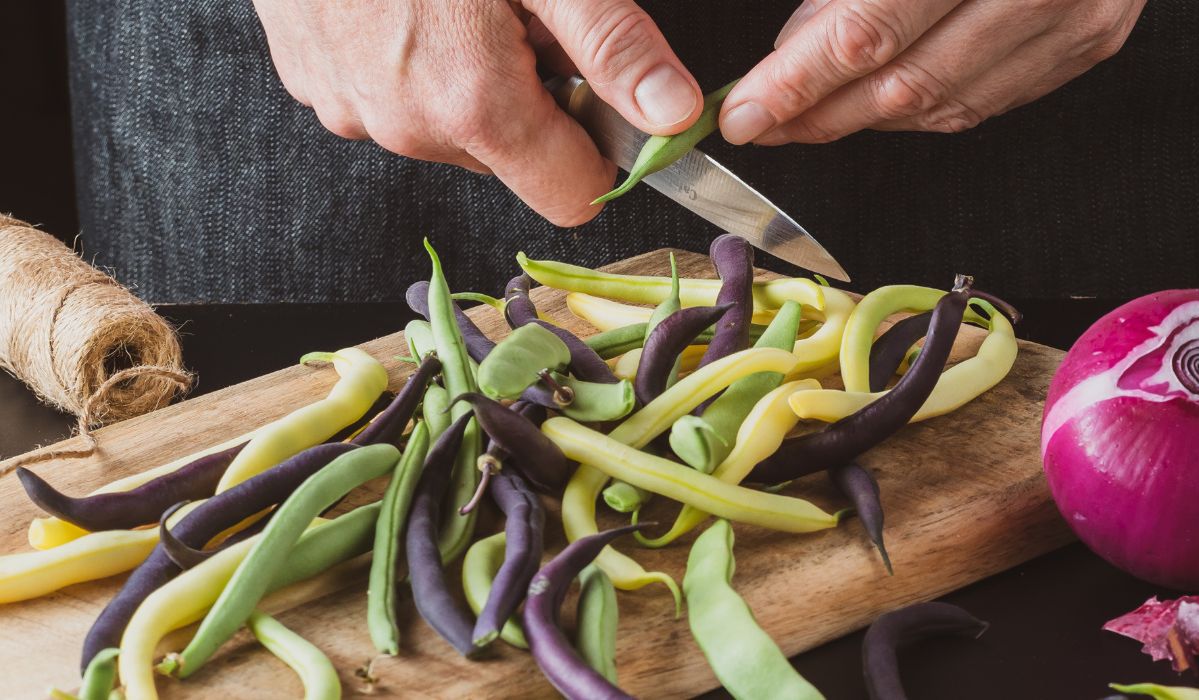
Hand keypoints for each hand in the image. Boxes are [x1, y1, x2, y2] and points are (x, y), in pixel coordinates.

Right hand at [252, 0, 702, 224]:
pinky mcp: (314, 83)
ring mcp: (352, 109)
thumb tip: (673, 113)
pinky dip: (410, 66)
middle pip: (510, 159)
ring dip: (466, 82)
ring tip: (454, 7)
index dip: (600, 153)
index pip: (572, 196)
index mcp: (474, 104)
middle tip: (516, 21)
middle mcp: (408, 126)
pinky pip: (388, 101)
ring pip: (447, 130)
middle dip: (529, 102)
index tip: (596, 99)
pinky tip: (405, 8)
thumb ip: (611, 46)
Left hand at [718, 0, 1145, 144]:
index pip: (866, 34)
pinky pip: (986, 101)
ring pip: (942, 105)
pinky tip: (880, 101)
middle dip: (817, 116)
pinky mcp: (1089, 40)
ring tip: (807, 114)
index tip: (744, 112)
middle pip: (902, 85)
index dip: (795, 84)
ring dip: (862, 120)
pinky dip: (922, 108)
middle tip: (763, 123)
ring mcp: (1073, 18)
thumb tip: (797, 47)